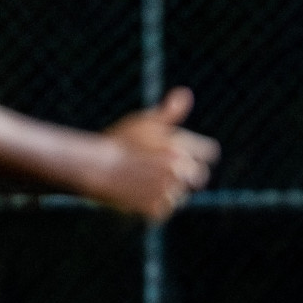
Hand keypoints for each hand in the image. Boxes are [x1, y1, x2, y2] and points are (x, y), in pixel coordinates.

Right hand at [86, 87, 218, 219]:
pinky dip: (154, 204)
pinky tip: (140, 193)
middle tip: (158, 168)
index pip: (209, 152)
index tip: (185, 152)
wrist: (93, 167)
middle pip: (198, 176)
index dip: (199, 151)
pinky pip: (165, 209)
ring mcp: (168, 191)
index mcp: (180, 148)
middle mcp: (178, 171)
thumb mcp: (144, 122)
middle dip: (185, 172)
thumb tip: (186, 93)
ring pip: (180, 194)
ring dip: (168, 189)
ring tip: (145, 180)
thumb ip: (170, 112)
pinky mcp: (157, 209)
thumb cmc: (119, 141)